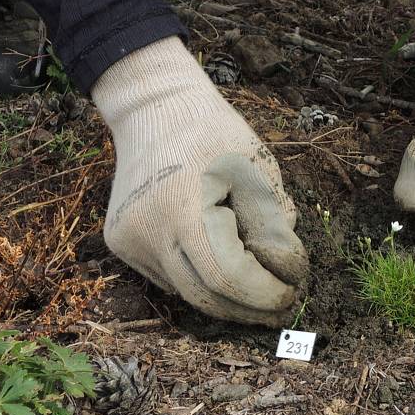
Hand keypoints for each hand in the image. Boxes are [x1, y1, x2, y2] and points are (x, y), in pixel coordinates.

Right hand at [92, 37, 307, 325]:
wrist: (153, 107)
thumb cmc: (212, 131)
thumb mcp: (256, 168)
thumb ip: (272, 222)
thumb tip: (284, 272)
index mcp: (182, 206)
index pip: (227, 276)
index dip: (263, 292)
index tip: (292, 290)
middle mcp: (147, 230)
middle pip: (204, 296)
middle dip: (249, 307)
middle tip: (283, 303)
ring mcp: (129, 240)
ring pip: (186, 292)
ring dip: (227, 298)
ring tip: (261, 292)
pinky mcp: (122, 243)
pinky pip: (169, 277)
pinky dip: (200, 279)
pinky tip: (223, 266)